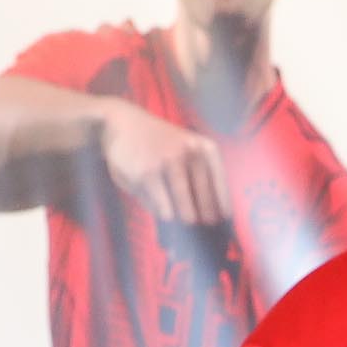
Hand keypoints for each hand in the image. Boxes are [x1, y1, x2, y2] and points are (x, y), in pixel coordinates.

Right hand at [98, 101, 230, 223]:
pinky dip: (162, 210)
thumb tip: (203, 210)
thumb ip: (194, 171)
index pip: (218, 177)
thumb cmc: (157, 140)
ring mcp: (166, 162)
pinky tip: (164, 212)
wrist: (121, 122)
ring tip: (187, 221)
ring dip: (186, 214)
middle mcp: (188, 151)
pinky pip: (160, 202)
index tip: (225, 216)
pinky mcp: (146, 174)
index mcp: (201, 145)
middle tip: (206, 223)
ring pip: (182, 200)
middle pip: (202, 192)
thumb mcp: (183, 146)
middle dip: (206, 211)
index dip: (223, 199)